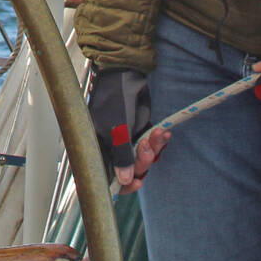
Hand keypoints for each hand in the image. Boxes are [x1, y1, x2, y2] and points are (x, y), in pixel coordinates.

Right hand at [87, 66, 165, 193]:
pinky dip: (158, 142)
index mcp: (97, 149)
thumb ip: (121, 155)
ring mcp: (125, 142)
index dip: (121, 185)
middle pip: (129, 171)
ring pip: (142, 159)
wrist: (126, 75)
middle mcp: (111, 149)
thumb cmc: (115, 99)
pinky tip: (163, 133)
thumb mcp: (117, 129)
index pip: (106, 177)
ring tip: (159, 135)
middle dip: (142, 161)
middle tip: (147, 148)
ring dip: (153, 149)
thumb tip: (124, 180)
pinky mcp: (137, 134)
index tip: (137, 184)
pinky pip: (150, 147)